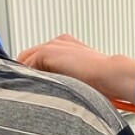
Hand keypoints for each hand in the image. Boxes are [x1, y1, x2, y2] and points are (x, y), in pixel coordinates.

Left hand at [18, 34, 134, 105]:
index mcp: (66, 46)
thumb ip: (63, 76)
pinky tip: (33, 89)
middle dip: (27, 73)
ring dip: (26, 76)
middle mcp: (57, 42)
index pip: (39, 57)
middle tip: (27, 90)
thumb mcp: (78, 76)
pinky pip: (26, 66)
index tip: (33, 85)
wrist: (109, 74)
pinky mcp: (46, 52)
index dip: (34, 71)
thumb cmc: (102, 81)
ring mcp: (51, 45)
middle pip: (28, 57)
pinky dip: (27, 78)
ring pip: (25, 61)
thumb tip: (50, 88)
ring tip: (30, 91)